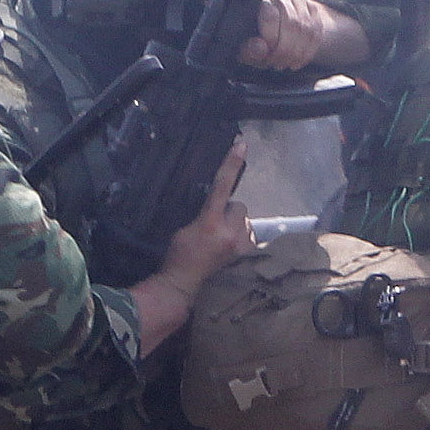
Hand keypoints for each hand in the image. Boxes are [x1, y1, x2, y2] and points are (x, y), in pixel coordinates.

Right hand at [126, 145, 250, 353]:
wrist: (184, 285)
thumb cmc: (179, 256)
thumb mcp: (185, 228)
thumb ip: (204, 215)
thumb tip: (218, 206)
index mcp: (209, 222)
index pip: (223, 186)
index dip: (231, 164)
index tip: (242, 144)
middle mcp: (230, 232)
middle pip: (239, 206)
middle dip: (230, 213)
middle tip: (215, 229)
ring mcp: (242, 246)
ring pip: (246, 222)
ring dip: (237, 227)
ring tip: (222, 243)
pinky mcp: (248, 256)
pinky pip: (250, 237)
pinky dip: (242, 240)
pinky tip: (230, 252)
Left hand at [237, 0, 369, 72]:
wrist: (297, 30)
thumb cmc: (269, 39)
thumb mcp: (254, 46)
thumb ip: (250, 48)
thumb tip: (256, 47)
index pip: (270, 11)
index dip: (268, 35)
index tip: (264, 51)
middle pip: (289, 23)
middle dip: (282, 48)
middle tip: (275, 62)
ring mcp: (304, 5)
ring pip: (305, 30)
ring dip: (294, 53)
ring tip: (285, 63)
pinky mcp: (317, 15)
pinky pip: (315, 35)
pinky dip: (305, 53)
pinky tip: (297, 60)